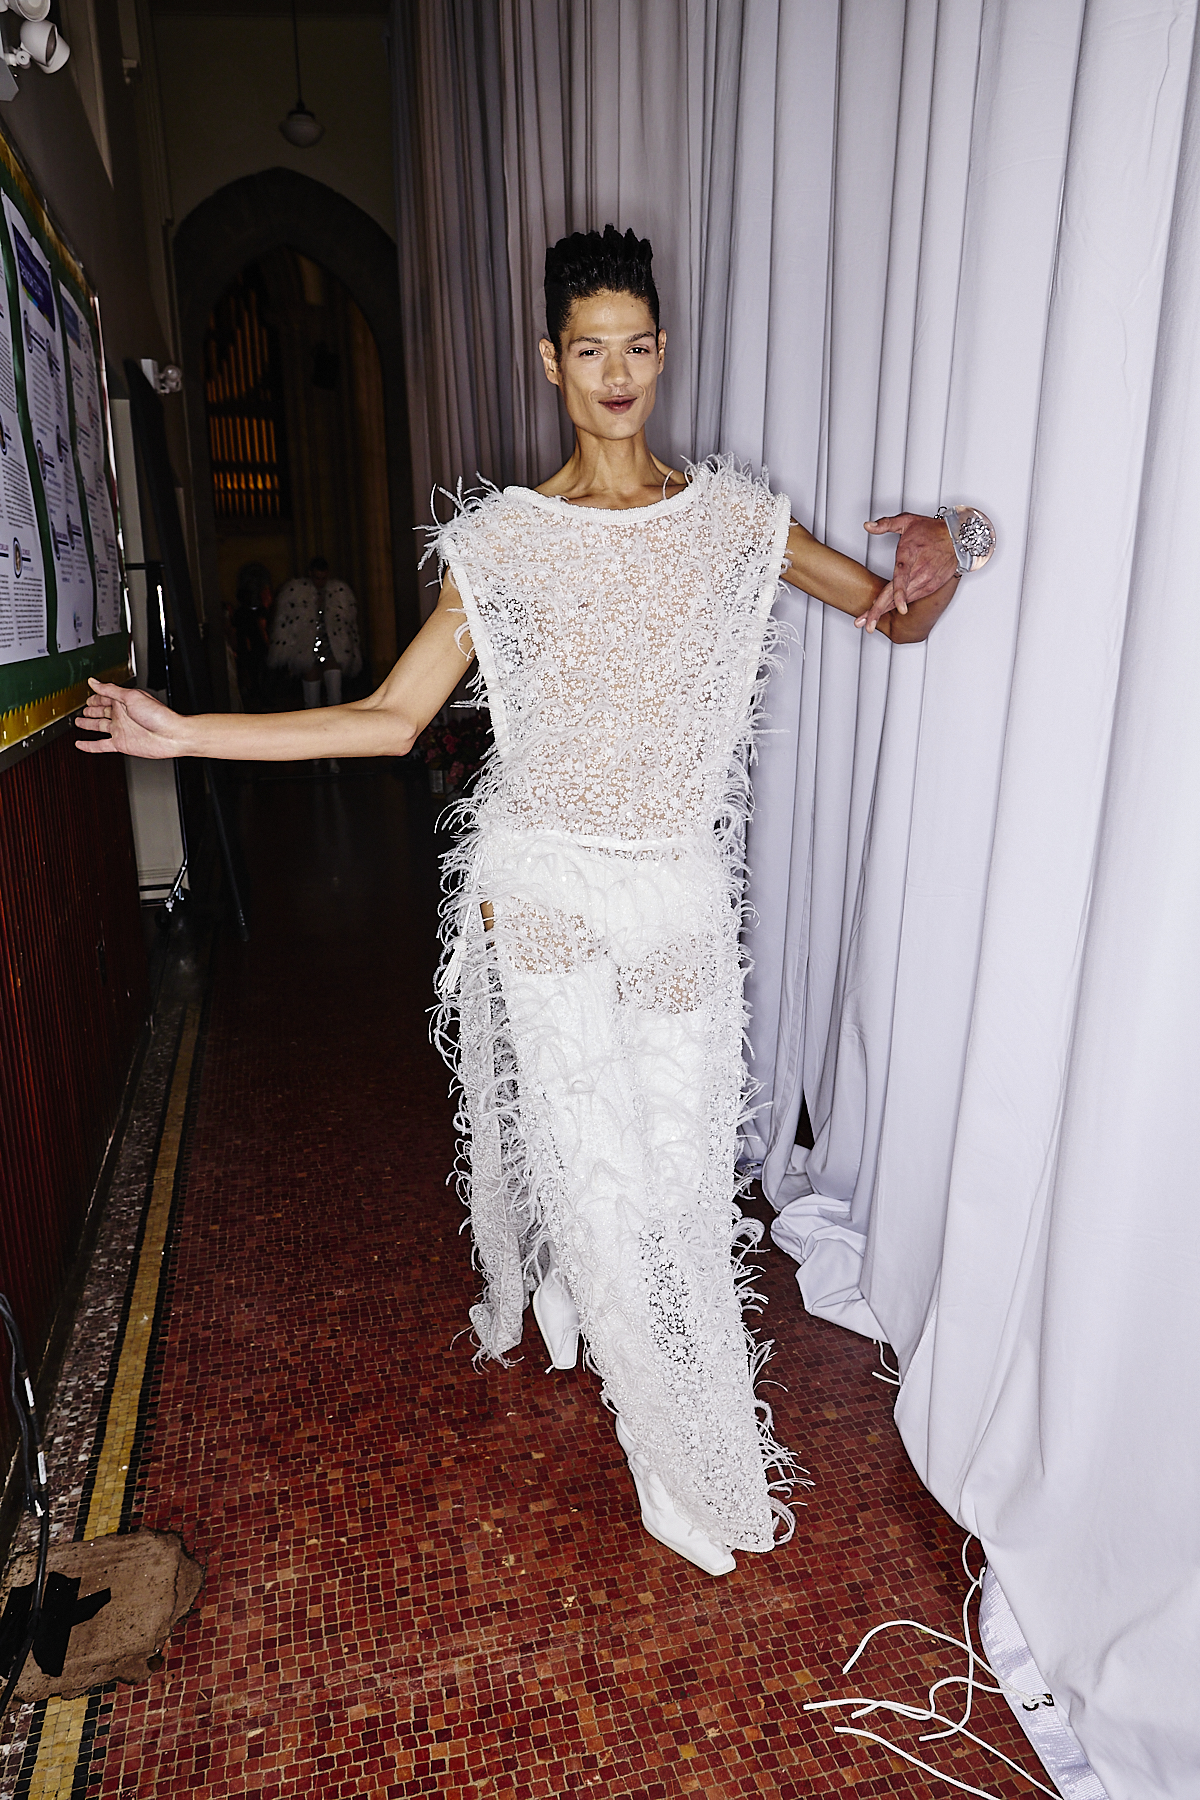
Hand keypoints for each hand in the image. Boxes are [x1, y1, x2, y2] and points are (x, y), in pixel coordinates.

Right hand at [75, 679, 184, 758]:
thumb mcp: (131, 696)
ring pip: (99, 727)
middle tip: (82, 710)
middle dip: (91, 710)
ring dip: (88, 725)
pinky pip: (101, 745)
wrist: (171, 735)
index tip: (87, 696)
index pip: (104, 697)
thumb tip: (94, 681)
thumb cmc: (158, 715)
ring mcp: (121, 730)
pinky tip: (81, 744)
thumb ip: (110, 690)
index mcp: (123, 702)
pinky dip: (90, 746)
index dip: (95, 697)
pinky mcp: (121, 744)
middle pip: (101, 712)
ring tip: (78, 722)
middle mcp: (121, 715)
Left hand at [857, 512, 957, 631]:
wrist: (957, 538)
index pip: (903, 576)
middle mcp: (919, 571)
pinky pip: (911, 599)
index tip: (899, 607)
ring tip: (869, 623)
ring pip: (902, 601)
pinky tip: (885, 610)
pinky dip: (898, 605)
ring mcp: (925, 581)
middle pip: (897, 596)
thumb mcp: (907, 521)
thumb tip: (868, 526)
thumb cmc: (932, 530)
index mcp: (910, 555)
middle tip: (866, 625)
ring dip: (885, 612)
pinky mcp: (930, 587)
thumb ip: (885, 524)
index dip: (900, 593)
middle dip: (879, 612)